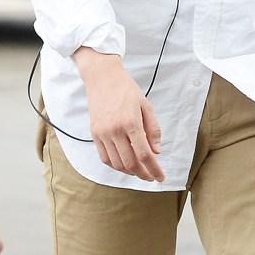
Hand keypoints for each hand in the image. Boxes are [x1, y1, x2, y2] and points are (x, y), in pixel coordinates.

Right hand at [74, 48, 163, 182]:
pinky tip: (124, 165)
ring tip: (139, 171)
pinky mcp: (94, 133)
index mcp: (130, 121)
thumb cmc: (126, 89)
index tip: (160, 177)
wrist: (102, 77)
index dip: (153, 169)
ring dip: (130, 172)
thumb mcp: (146, 105)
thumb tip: (156, 151)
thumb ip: (153, 129)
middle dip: (143, 174)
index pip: (144, 154)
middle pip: (130, 162)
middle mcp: (115, 130)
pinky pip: (104, 157)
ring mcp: (102, 133)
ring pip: (117, 163)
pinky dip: (115, 166)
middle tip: (151, 177)